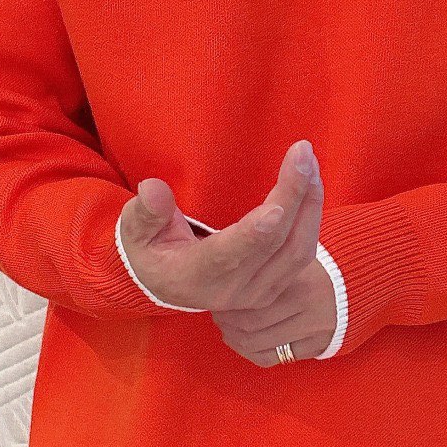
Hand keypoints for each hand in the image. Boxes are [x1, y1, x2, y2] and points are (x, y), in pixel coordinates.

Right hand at [118, 139, 322, 311]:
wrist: (166, 285)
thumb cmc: (150, 251)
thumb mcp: (134, 232)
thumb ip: (144, 213)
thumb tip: (153, 189)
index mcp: (195, 276)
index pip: (229, 255)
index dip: (254, 234)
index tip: (277, 207)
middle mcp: (232, 290)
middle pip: (274, 246)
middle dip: (293, 197)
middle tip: (302, 152)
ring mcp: (258, 293)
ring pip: (297, 251)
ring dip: (309, 204)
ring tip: (309, 162)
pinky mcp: (275, 287)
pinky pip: (303, 254)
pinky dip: (311, 217)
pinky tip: (311, 183)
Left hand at [209, 258, 337, 365]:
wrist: (361, 278)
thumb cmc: (319, 263)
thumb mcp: (293, 257)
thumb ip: (265, 266)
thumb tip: (225, 278)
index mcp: (298, 280)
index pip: (247, 303)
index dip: (226, 305)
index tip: (219, 299)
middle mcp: (306, 306)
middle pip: (248, 325)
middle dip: (227, 322)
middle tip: (220, 316)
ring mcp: (314, 330)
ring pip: (256, 345)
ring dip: (236, 339)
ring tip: (230, 329)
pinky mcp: (318, 345)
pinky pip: (274, 358)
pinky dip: (253, 353)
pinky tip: (246, 343)